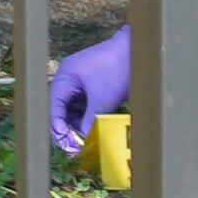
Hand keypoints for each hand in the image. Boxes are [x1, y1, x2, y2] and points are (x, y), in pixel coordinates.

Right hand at [48, 26, 132, 155]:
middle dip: (69, 128)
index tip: (67, 144)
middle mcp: (71, 77)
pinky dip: (88, 116)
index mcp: (66, 76)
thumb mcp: (102, 101)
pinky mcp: (95, 83)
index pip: (55, 106)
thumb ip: (89, 122)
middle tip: (75, 147)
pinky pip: (86, 103)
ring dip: (79, 123)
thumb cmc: (119, 70)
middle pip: (63, 108)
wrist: (142, 50)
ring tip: (84, 141)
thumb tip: (82, 143)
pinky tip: (92, 129)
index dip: (59, 127)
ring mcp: (83, 80)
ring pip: (75, 108)